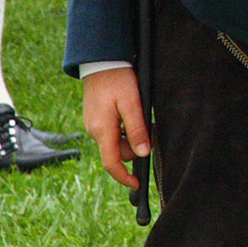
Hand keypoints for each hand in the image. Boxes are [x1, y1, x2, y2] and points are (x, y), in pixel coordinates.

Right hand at [83, 66, 148, 190]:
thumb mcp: (132, 103)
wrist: (101, 62)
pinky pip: (113, 133)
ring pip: (116, 143)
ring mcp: (95, 125)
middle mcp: (95, 131)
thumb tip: (143, 153)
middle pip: (118, 153)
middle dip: (136, 148)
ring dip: (133, 138)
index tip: (137, 184)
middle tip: (153, 130)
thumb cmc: (118, 80)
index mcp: (102, 131)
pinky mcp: (97, 119)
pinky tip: (135, 116)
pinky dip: (126, 131)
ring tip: (146, 120)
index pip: (111, 163)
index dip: (124, 177)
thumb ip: (137, 129)